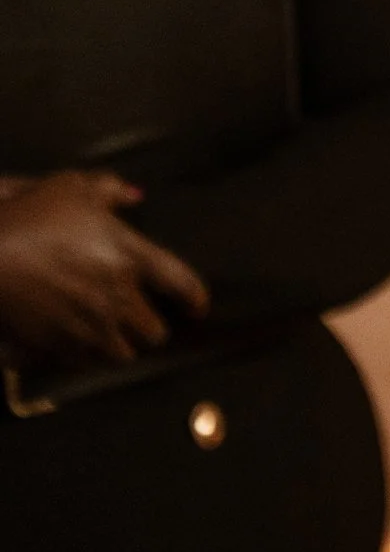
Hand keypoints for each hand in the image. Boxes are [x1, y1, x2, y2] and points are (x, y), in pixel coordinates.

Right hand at [0, 171, 209, 364]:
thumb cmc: (30, 217)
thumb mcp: (72, 187)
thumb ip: (110, 189)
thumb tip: (135, 195)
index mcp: (129, 255)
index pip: (180, 282)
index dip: (195, 298)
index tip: (198, 307)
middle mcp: (116, 297)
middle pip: (154, 331)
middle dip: (151, 327)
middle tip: (143, 320)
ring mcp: (87, 326)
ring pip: (122, 354)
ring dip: (122, 346)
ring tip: (115, 336)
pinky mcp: (57, 347)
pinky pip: (85, 364)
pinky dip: (88, 357)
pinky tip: (81, 343)